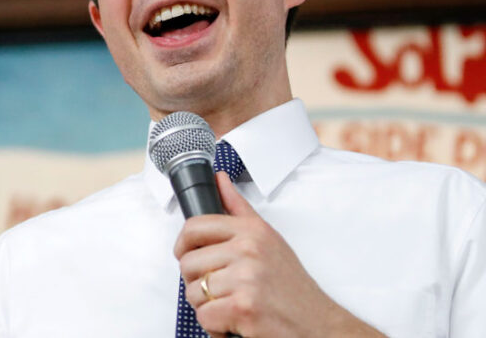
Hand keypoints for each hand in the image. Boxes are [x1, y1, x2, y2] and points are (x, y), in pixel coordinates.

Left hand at [173, 172, 384, 337]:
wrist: (317, 324)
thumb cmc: (291, 286)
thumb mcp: (268, 238)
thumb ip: (238, 208)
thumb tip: (220, 179)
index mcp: (251, 230)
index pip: (194, 227)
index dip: (183, 245)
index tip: (187, 255)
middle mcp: (248, 250)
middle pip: (188, 264)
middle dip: (197, 282)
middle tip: (219, 289)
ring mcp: (246, 278)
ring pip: (194, 293)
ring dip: (207, 306)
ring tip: (231, 305)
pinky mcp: (243, 307)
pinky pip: (205, 317)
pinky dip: (216, 326)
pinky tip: (235, 321)